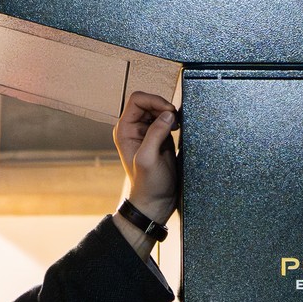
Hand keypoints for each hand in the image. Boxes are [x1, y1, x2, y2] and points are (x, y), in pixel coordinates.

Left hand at [113, 90, 177, 224]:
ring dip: (169, 113)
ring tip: (176, 126)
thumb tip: (168, 115)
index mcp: (125, 130)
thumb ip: (156, 133)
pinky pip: (166, 120)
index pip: (137, 99)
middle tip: (175, 119)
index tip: (168, 111)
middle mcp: (133, 128)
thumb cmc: (147, 185)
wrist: (155, 202)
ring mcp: (146, 132)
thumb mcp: (149, 158)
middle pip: (149, 102)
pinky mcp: (158, 138)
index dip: (154, 100)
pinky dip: (173, 121)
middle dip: (163, 106)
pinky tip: (177, 130)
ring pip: (158, 109)